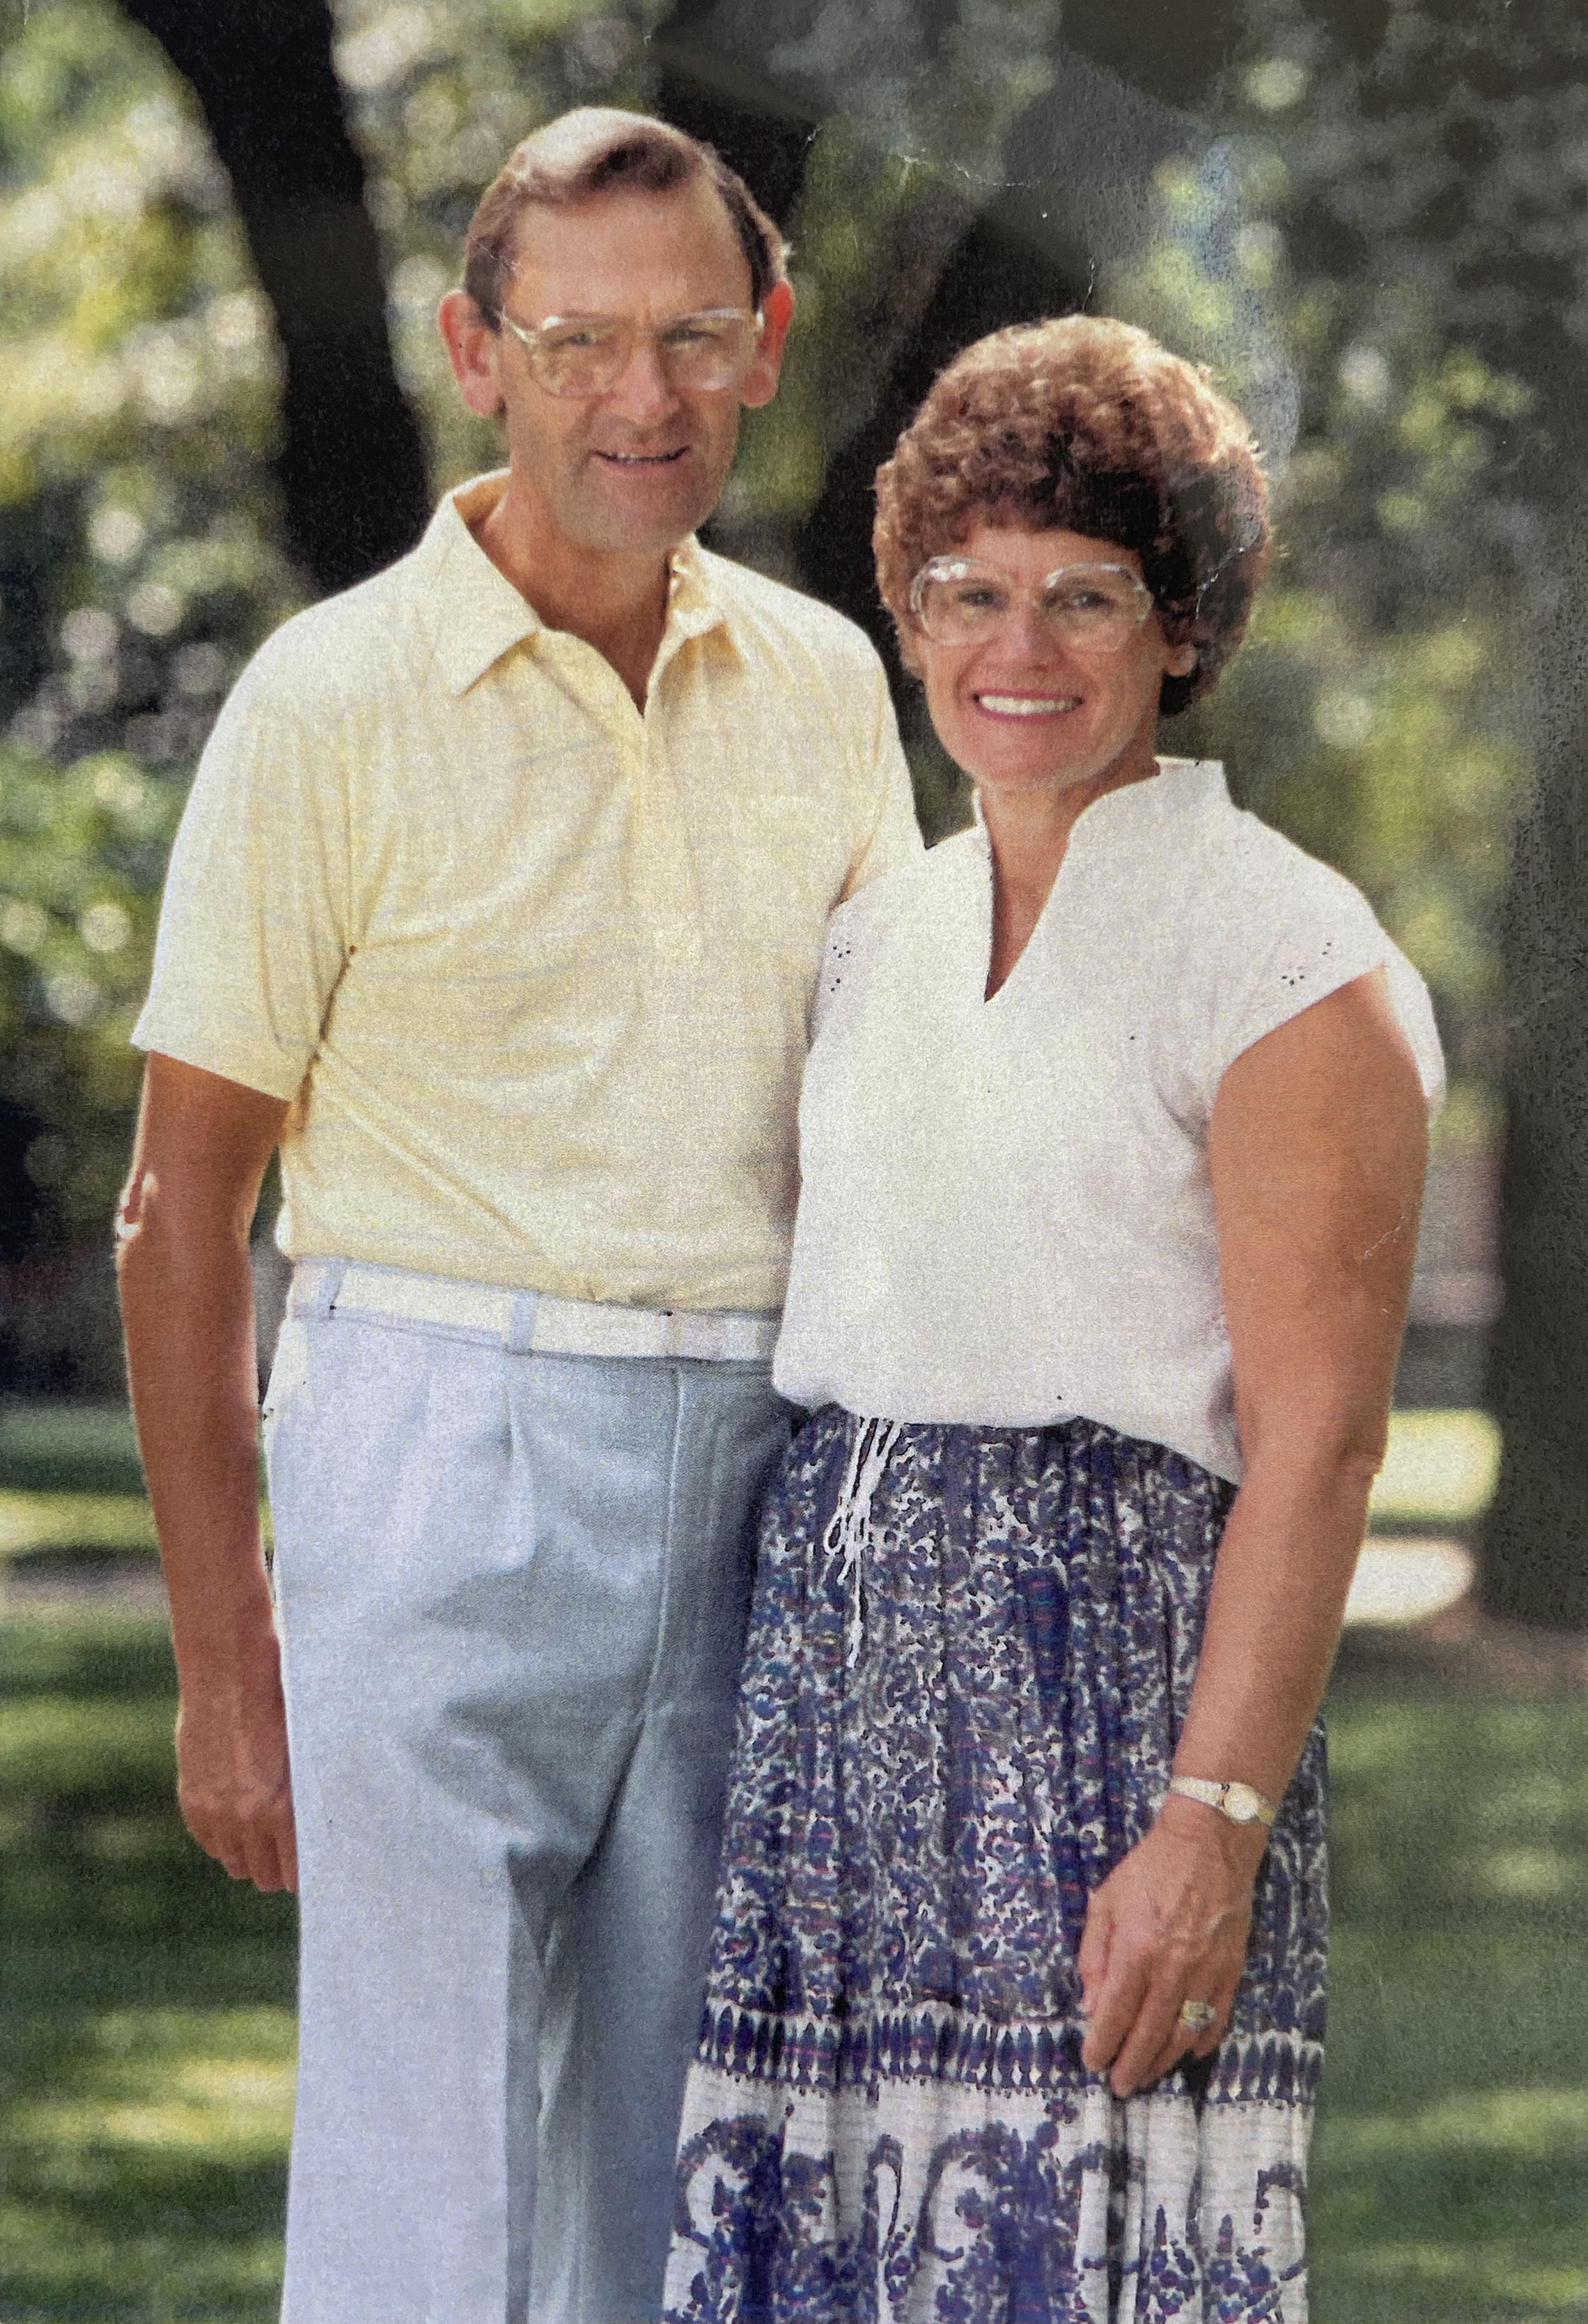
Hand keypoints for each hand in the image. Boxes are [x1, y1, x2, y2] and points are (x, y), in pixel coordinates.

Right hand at [174, 1641, 297, 1893]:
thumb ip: (309, 1795)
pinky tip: (238, 1816)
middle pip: (264, 1876)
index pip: (296, 1874)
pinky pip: (209, 1842)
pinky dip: (223, 1835)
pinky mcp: (193, 1800)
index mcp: (286, 1808)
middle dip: (278, 1866)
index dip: (305, 1872)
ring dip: (249, 1853)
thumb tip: (320, 1827)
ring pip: (235, 1863)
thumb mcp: (310, 1751)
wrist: (231, 1671)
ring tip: (264, 1833)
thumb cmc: (285, 1702)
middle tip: (289, 1851)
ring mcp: (217, 1811)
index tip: (314, 1865)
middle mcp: (249, 1818)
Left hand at [1077, 1797, 1262, 2095]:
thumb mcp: (1106, 1903)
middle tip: (1120, 2086)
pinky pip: (1218, 2018)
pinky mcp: (1231, 1969)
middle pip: (1149, 2033)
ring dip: (1163, 2061)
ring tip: (1147, 2075)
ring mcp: (1207, 1971)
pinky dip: (1202, 2041)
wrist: (1208, 1844)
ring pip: (1183, 2034)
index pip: (1116, 2013)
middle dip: (1131, 2065)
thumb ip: (1095, 1957)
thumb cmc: (1149, 1870)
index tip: (1093, 2063)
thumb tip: (1093, 2007)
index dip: (1102, 2044)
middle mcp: (1173, 1967)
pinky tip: (1187, 2053)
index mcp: (1136, 1948)